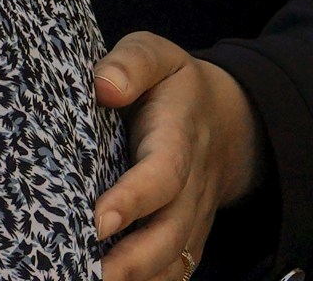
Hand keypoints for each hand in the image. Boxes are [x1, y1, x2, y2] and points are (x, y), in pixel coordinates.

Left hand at [91, 32, 265, 280]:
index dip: (133, 200)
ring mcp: (191, 219)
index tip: (99, 220)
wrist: (226, 122)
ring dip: (135, 280)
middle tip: (86, 273)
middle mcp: (191, 187)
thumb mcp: (157, 55)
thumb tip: (106, 86)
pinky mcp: (185, 239)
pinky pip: (171, 272)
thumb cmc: (173, 87)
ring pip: (171, 262)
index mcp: (179, 138)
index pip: (162, 176)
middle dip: (131, 262)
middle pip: (168, 234)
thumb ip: (133, 62)